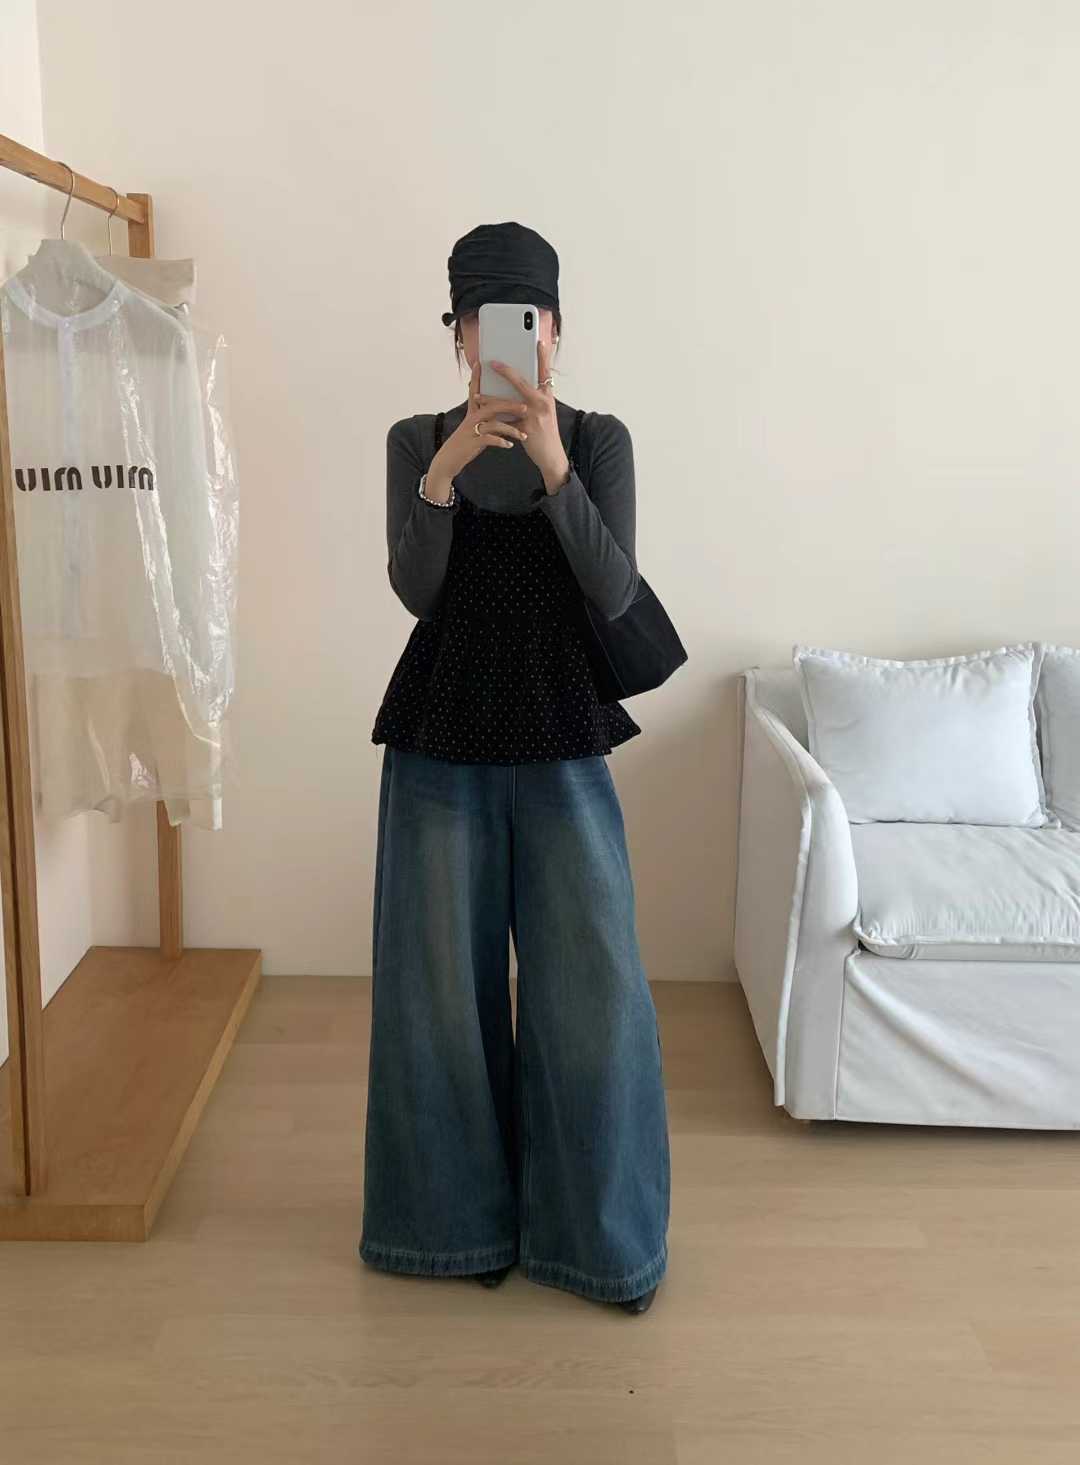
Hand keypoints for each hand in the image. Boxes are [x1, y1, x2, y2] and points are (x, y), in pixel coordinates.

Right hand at [429, 360, 528, 488]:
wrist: (449, 460)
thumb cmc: (466, 444)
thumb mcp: (476, 428)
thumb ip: (489, 419)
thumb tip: (505, 412)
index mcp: (472, 413)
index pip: (475, 391)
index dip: (477, 378)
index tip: (480, 364)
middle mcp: (471, 418)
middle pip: (492, 406)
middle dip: (509, 405)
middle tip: (525, 407)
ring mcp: (471, 430)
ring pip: (493, 424)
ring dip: (510, 429)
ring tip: (522, 434)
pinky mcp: (471, 443)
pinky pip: (489, 440)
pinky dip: (501, 442)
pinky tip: (509, 445)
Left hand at [488, 338, 570, 492]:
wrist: (552, 456)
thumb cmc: (545, 433)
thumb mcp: (544, 412)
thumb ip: (532, 399)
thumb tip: (514, 388)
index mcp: (547, 396)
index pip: (545, 372)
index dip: (542, 356)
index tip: (539, 341)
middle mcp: (543, 403)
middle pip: (523, 382)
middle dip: (507, 371)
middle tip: (493, 363)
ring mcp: (535, 416)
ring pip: (509, 402)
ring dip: (491, 397)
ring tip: (477, 394)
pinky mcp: (526, 429)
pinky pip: (505, 421)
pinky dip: (493, 418)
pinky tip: (482, 415)